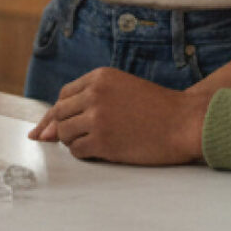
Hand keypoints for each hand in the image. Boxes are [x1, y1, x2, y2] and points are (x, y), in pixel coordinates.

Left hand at [27, 68, 205, 164]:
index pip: (64, 95)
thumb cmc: (157, 108)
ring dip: (73, 141)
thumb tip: (45, 130)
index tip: (53, 126)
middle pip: (60, 114)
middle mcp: (94, 95)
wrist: (185, 122)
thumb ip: (89, 100)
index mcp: (99, 77)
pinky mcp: (103, 141)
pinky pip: (77, 150)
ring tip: (94, 142)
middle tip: (80, 136)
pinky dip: (84, 153)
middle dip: (64, 128)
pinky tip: (99, 152)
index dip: (58, 113)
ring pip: (65, 133)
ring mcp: (97, 118)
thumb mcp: (122, 89)